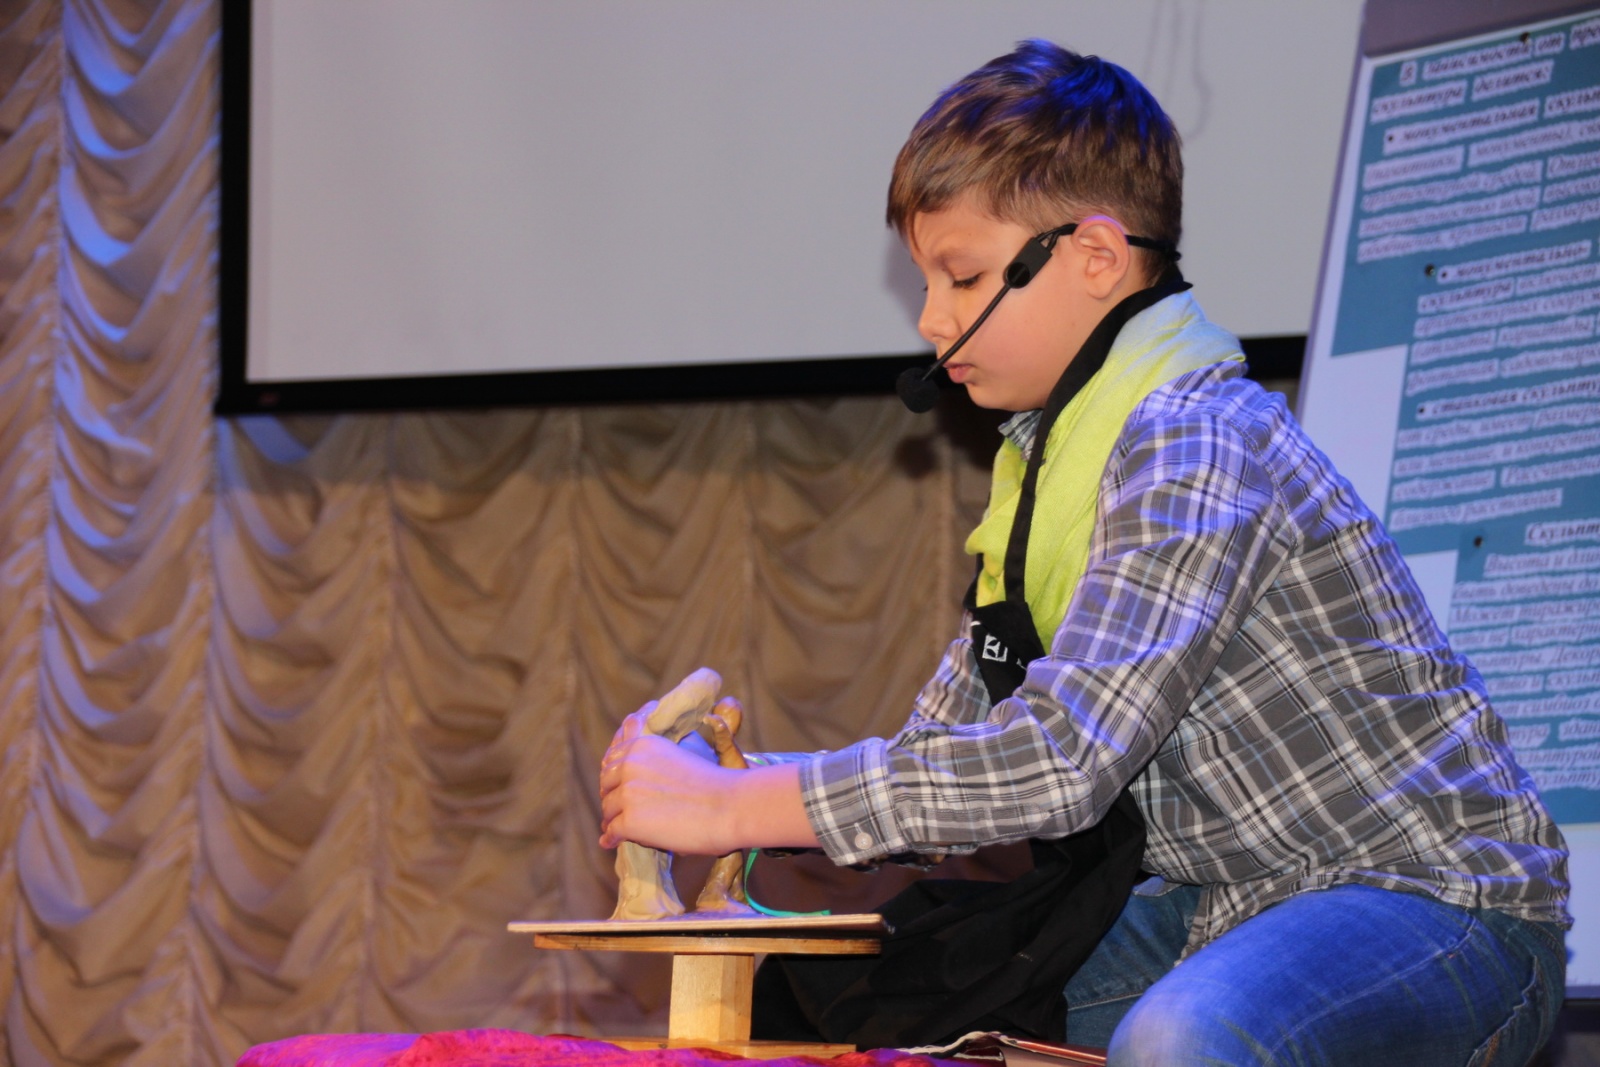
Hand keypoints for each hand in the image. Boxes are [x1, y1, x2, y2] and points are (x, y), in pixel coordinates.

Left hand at [598, 714, 740, 853]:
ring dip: (613, 818)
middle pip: (606, 783)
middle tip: (619, 808)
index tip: (614, 785)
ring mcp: (627, 793)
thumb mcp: (680, 757)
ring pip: (607, 809)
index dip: (613, 774)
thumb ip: (655, 764)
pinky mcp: (629, 821)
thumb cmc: (715, 785)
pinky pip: (611, 832)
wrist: (730, 806)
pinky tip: (611, 842)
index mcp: (644, 745)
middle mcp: (630, 764)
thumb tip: (641, 784)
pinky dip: (611, 838)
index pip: (613, 757)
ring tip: (618, 828)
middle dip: (612, 795)